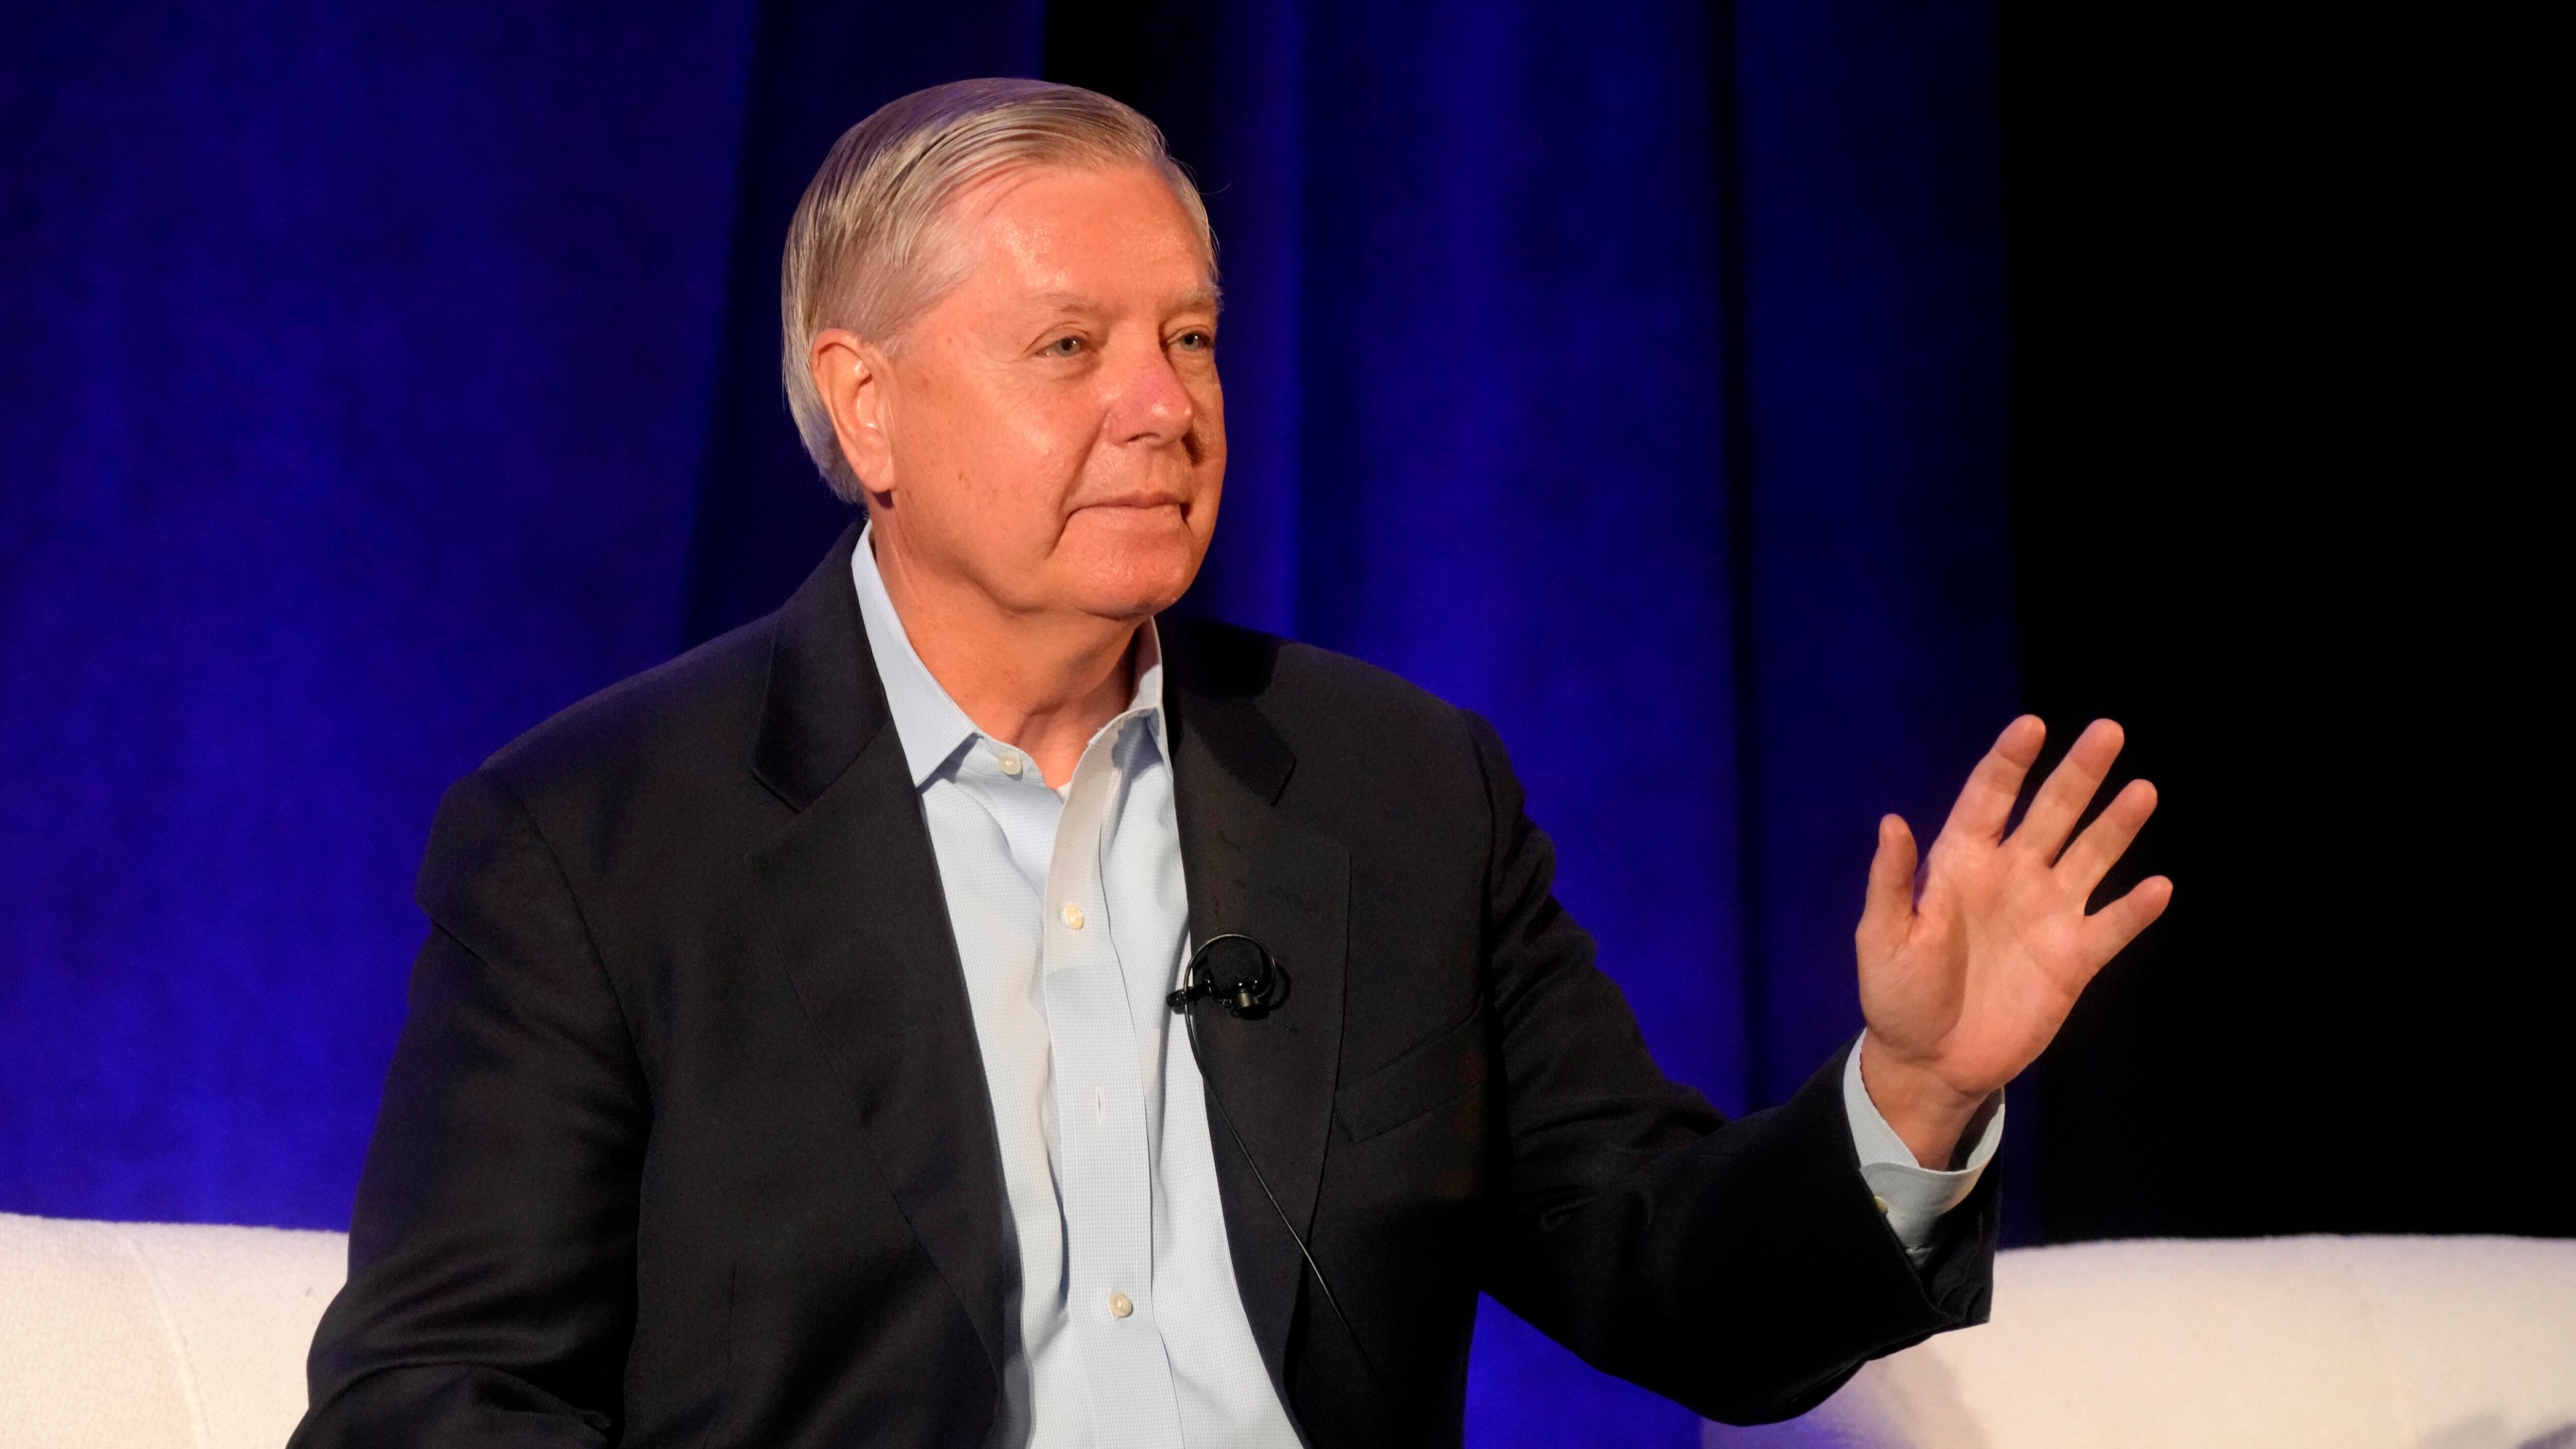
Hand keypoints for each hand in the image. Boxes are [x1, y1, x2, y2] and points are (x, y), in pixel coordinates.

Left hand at [1854, 716, 2171, 1167]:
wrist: (1930, 1061)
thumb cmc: (1897, 996)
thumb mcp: (1881, 939)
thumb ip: (1890, 883)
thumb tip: (1891, 821)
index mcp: (1959, 864)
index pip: (1989, 799)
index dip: (2009, 762)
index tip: (2030, 725)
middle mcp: (2011, 876)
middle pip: (2051, 812)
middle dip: (2078, 773)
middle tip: (2108, 731)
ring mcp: (2047, 914)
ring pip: (2090, 857)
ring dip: (2117, 825)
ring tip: (2143, 790)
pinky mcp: (2073, 959)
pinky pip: (2112, 927)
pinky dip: (2135, 910)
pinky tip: (2159, 886)